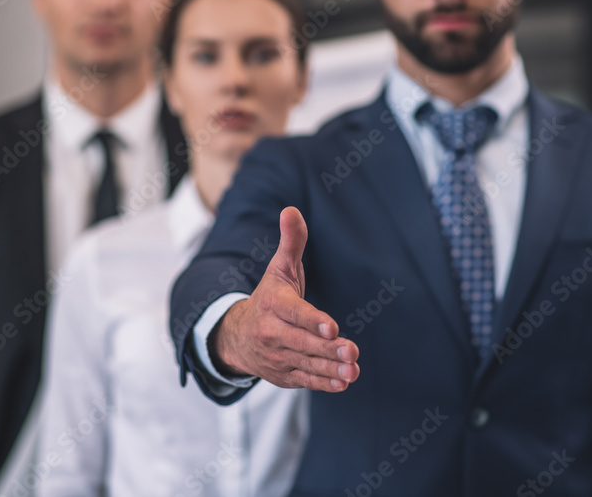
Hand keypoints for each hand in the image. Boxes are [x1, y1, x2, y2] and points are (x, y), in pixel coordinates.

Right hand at [212, 206, 359, 391]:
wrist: (238, 336)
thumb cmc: (269, 297)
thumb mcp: (279, 268)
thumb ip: (291, 242)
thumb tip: (291, 210)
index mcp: (272, 304)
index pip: (294, 312)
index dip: (312, 319)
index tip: (331, 325)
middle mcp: (272, 332)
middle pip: (302, 341)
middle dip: (327, 348)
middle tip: (352, 350)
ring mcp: (277, 356)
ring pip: (306, 363)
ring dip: (330, 368)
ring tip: (353, 370)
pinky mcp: (284, 374)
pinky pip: (305, 379)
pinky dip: (324, 382)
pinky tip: (343, 382)